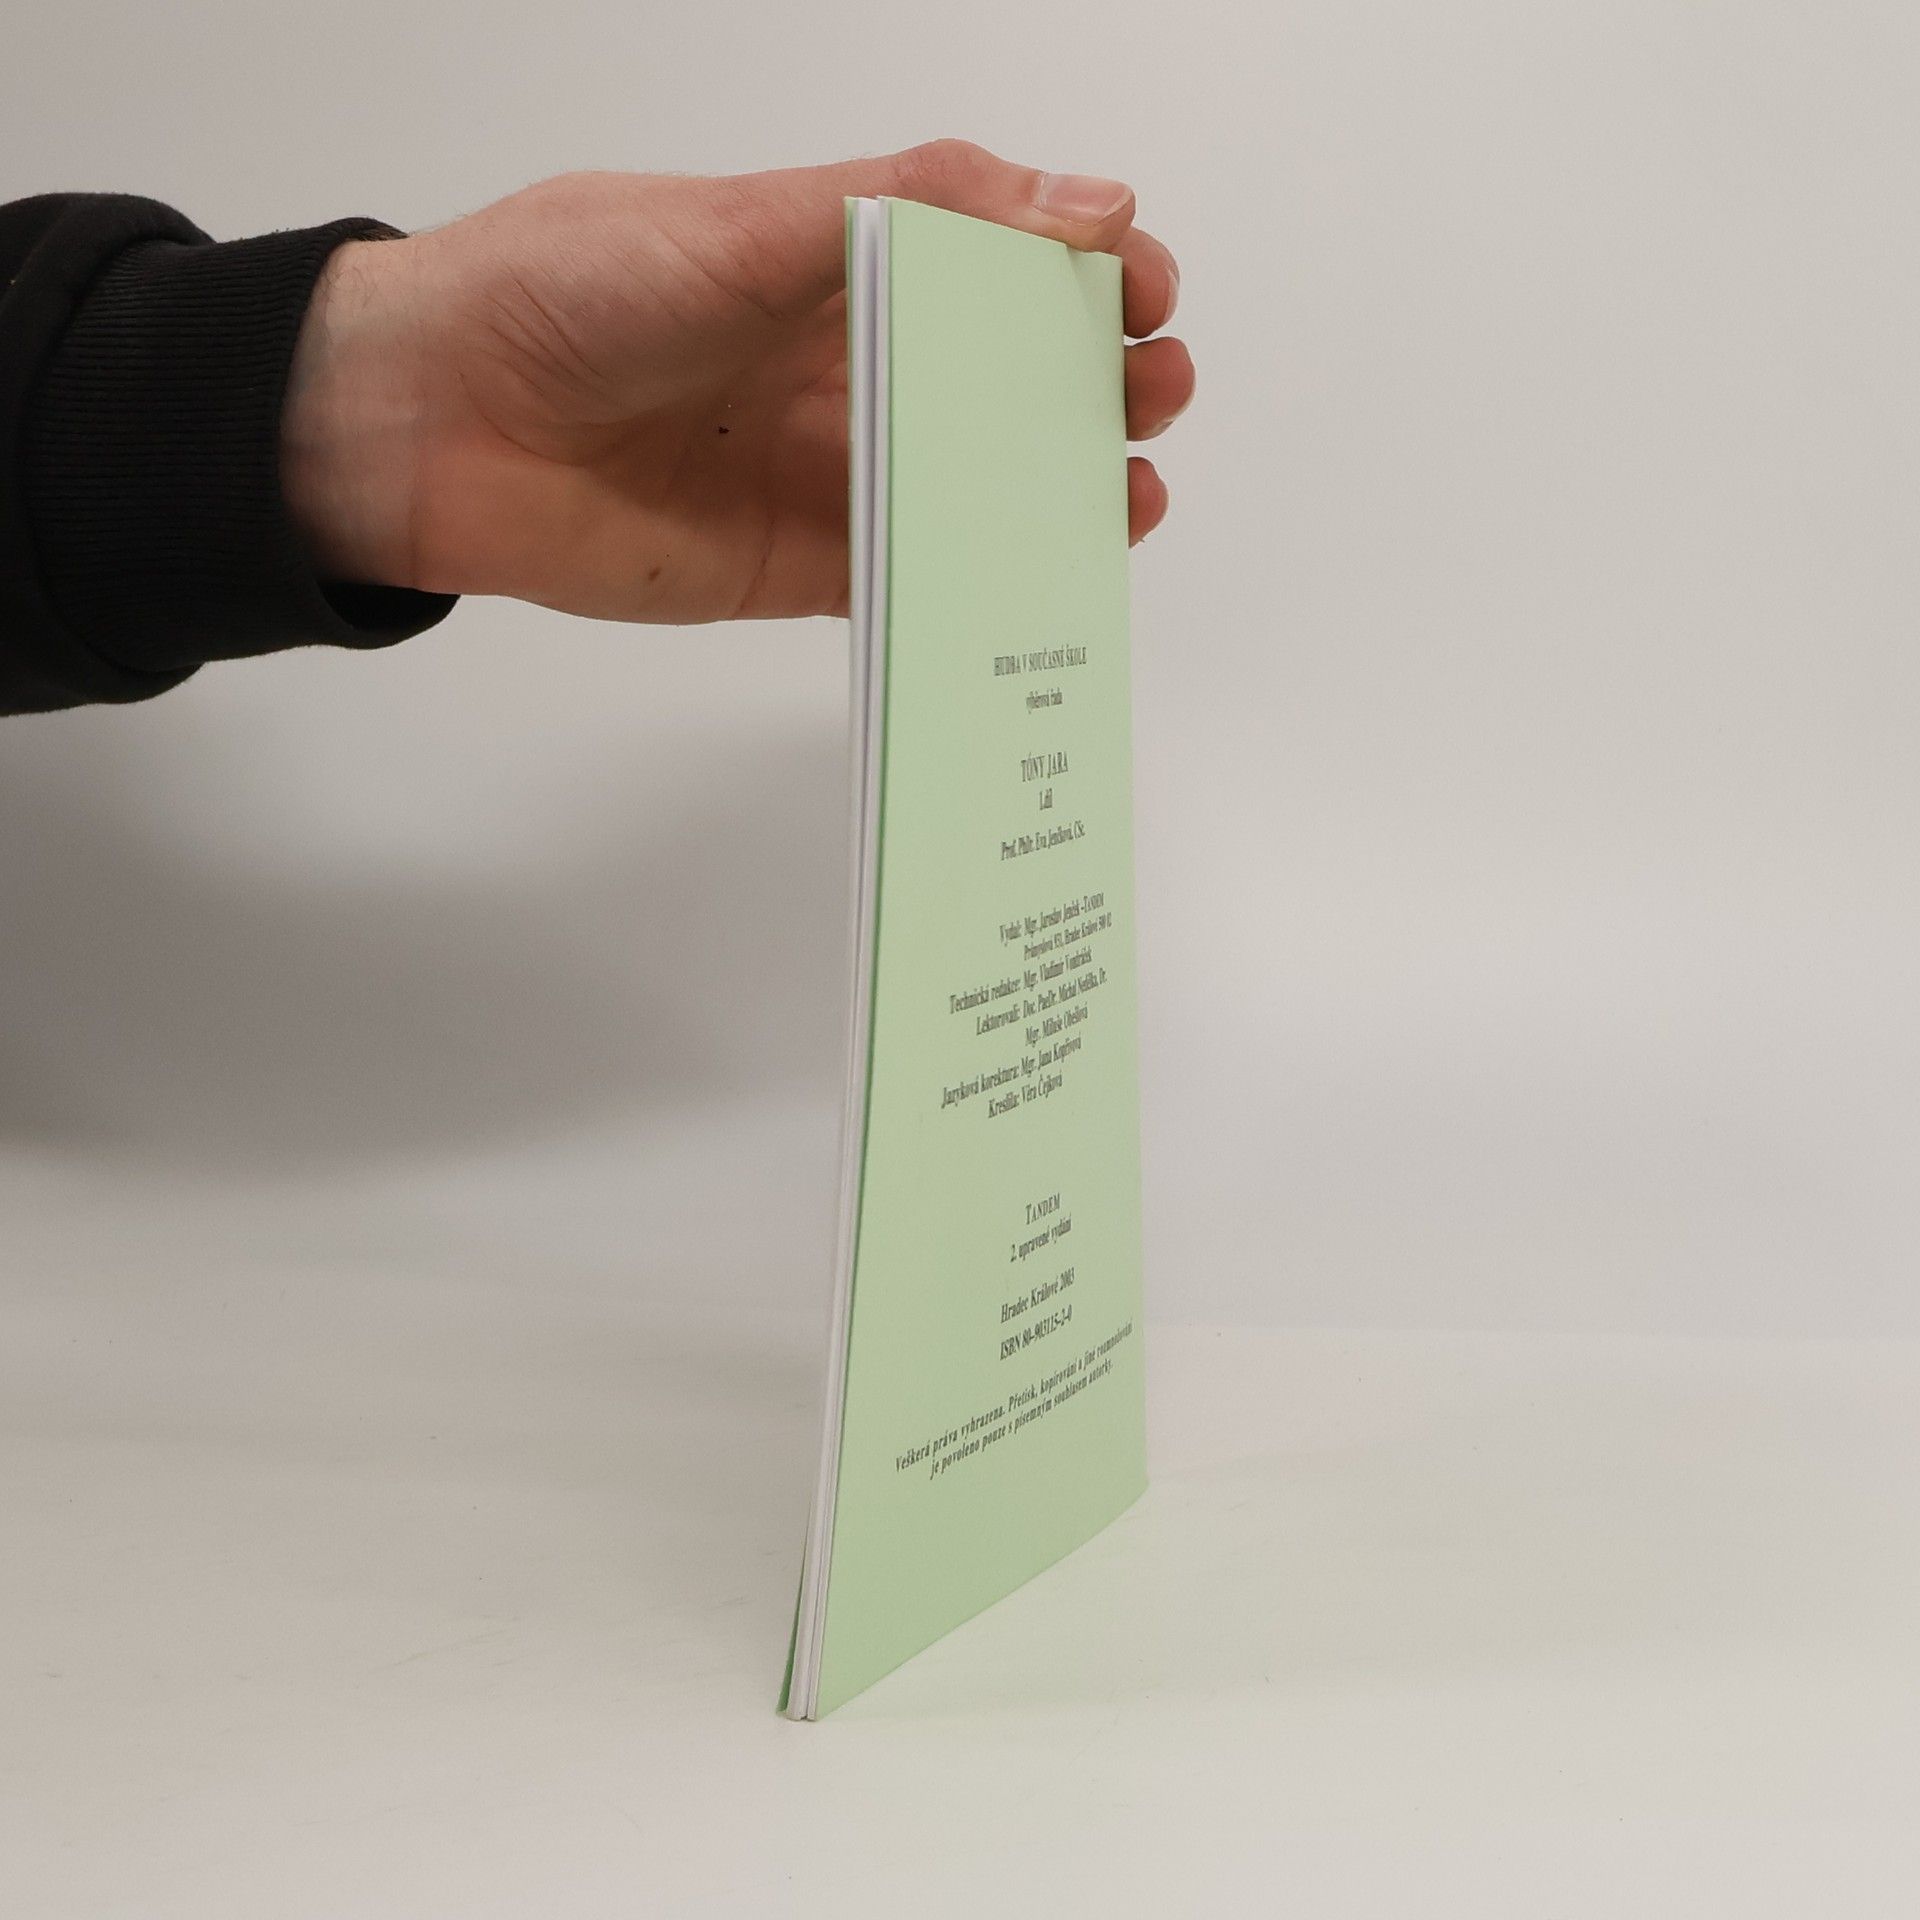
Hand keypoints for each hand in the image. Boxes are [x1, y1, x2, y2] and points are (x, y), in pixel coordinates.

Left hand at [281, 142, 1193, 622]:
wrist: (437, 421)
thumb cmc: (572, 288)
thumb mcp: (752, 223)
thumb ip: (913, 213)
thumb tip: (1082, 205)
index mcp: (845, 260)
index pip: (1004, 259)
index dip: (1087, 270)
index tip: (1144, 288)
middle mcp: (854, 361)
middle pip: (1015, 374)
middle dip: (1100, 379)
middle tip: (1149, 391)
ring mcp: (835, 468)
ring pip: (986, 482)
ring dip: (1068, 485)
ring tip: (1127, 491)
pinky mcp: (805, 567)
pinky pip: (920, 578)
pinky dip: (990, 583)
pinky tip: (1049, 578)